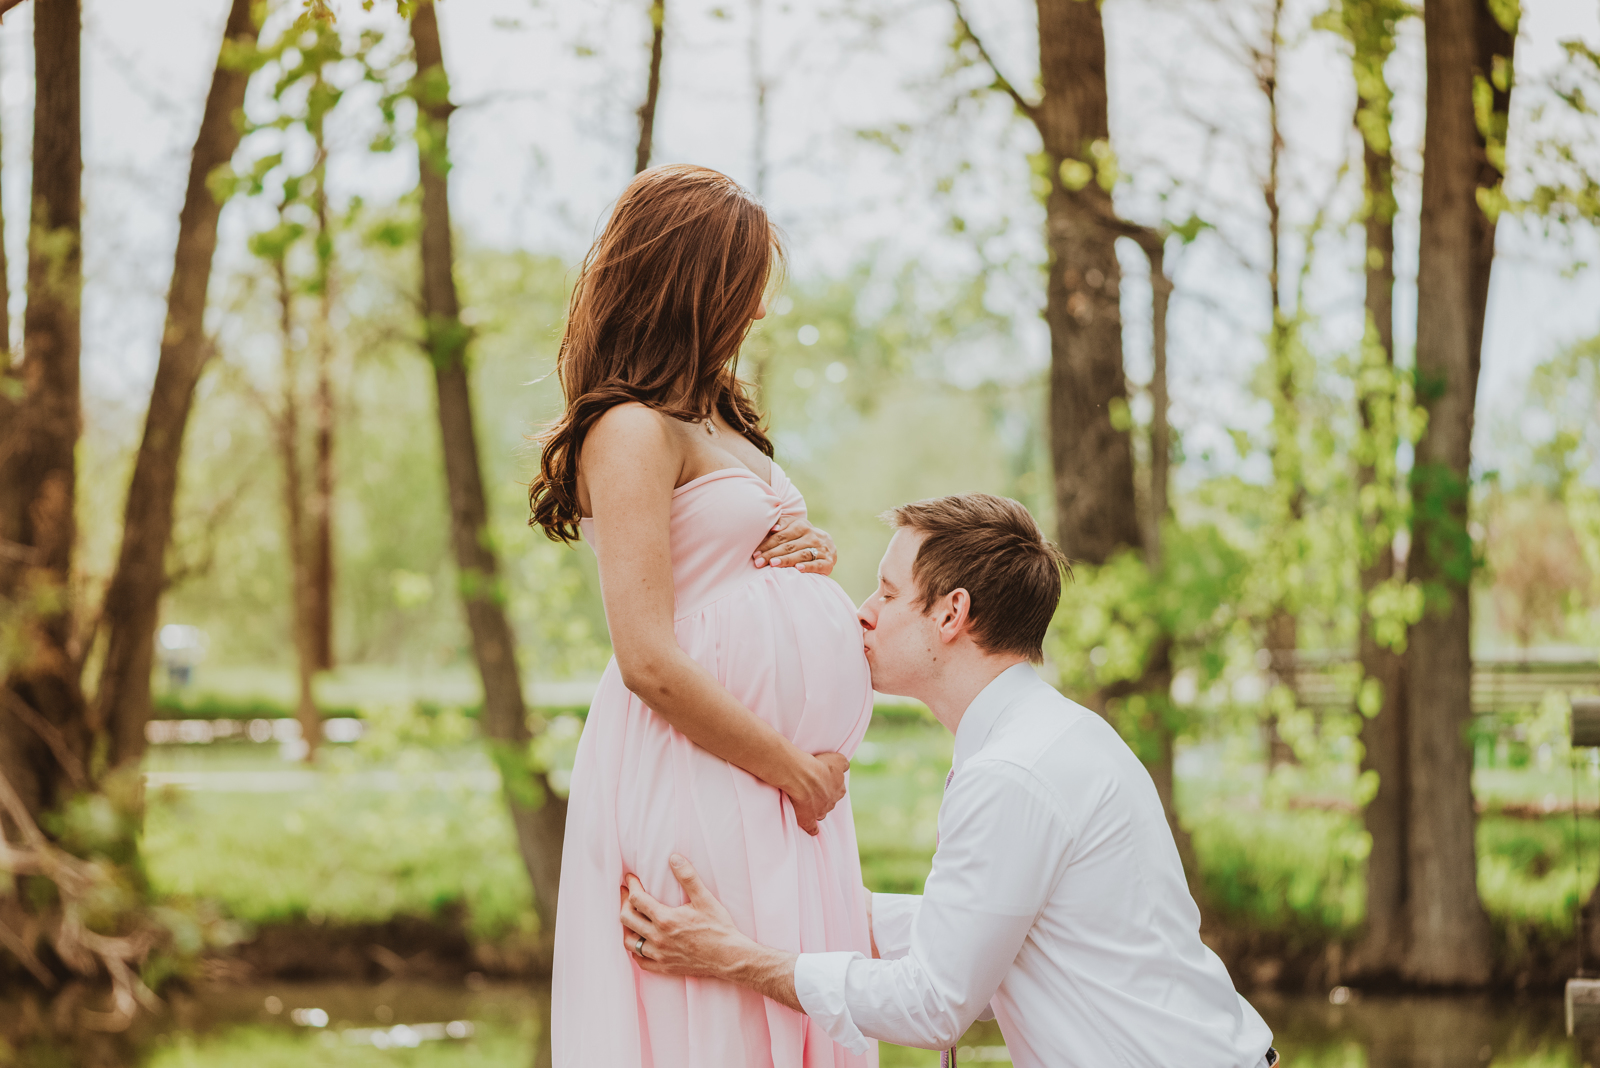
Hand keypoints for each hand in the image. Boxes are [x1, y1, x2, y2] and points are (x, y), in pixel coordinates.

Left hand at [621, 856, 802, 1009]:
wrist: (729, 957)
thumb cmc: (719, 928)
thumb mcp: (705, 899)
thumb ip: (688, 877)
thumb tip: (674, 858)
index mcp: (665, 919)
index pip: (637, 900)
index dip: (631, 886)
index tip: (630, 878)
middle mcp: (658, 938)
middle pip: (627, 919)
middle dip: (623, 902)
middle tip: (626, 893)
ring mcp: (659, 955)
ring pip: (630, 942)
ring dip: (626, 927)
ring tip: (630, 916)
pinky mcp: (664, 967)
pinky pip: (640, 960)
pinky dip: (636, 950)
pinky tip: (639, 942)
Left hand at [753, 516, 836, 574]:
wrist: (828, 545)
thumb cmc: (802, 537)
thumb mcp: (793, 527)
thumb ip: (782, 525)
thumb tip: (773, 528)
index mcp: (802, 525)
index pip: (782, 536)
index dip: (768, 544)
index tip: (755, 554)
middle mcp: (813, 536)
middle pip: (789, 546)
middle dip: (772, 554)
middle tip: (759, 562)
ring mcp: (822, 549)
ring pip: (802, 554)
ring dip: (787, 560)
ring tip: (773, 564)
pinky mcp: (828, 562)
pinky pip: (817, 564)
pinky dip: (808, 567)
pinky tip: (798, 569)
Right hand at [787, 751, 848, 835]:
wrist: (803, 777)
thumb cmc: (818, 765)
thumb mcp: (837, 759)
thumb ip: (843, 763)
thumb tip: (845, 766)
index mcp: (840, 789)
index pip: (838, 790)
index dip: (830, 785)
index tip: (823, 781)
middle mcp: (832, 801)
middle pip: (830, 801)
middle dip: (824, 797)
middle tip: (814, 790)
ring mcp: (821, 812)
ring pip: (822, 812)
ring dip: (817, 809)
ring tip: (808, 804)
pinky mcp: (808, 819)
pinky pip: (812, 828)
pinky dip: (813, 829)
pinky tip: (813, 830)